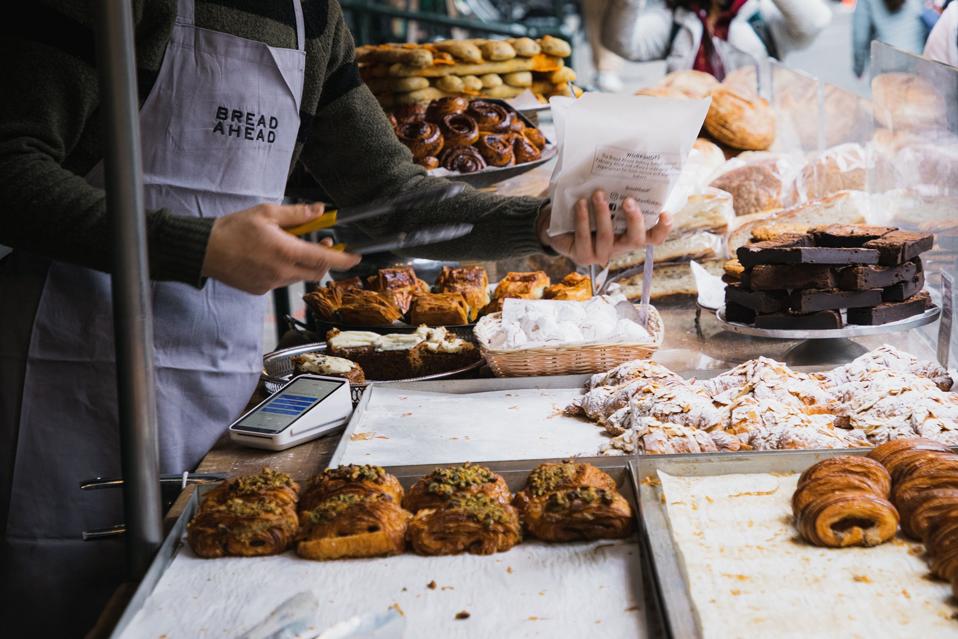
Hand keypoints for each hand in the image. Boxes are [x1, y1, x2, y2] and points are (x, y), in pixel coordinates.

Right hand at [201, 203, 360, 294]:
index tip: (355, 257)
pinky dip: (286, 270)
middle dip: (324, 259)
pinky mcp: (261, 290)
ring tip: (291, 246)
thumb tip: (319, 211)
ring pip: (299, 276)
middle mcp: (281, 272)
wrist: (204, 250)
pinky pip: (283, 281)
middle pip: (316, 271)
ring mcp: (271, 284)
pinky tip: (272, 257)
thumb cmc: (233, 229)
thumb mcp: (266, 213)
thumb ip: (297, 214)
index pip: (324, 259)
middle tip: (322, 242)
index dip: (343, 260)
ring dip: (303, 263)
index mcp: (285, 252)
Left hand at [537, 190, 671, 265]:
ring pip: (607, 237)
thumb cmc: (589, 209)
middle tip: (628, 200)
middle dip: (634, 219)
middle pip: (636, 240)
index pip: (654, 237)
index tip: (665, 213)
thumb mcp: (606, 201)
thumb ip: (617, 193)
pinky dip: (583, 219)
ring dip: (603, 213)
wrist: (560, 225)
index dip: (663, 229)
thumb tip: (624, 167)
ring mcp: (602, 255)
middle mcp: (620, 247)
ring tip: (598, 194)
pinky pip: (584, 238)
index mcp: (631, 234)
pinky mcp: (583, 257)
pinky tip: (580, 204)